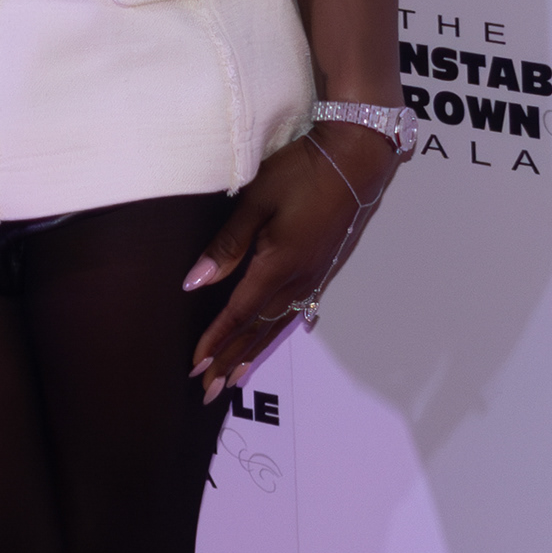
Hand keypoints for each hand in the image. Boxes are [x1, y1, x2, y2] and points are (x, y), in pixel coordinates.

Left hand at [182, 120, 395, 398]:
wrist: (356, 160)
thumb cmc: (302, 172)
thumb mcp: (256, 200)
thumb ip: (227, 244)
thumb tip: (195, 282)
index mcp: (277, 266)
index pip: (238, 315)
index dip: (215, 342)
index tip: (195, 368)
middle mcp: (298, 281)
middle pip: (258, 331)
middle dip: (230, 361)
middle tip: (208, 392)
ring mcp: (314, 277)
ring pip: (278, 326)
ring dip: (253, 354)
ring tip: (234, 378)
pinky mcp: (323, 269)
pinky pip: (295, 313)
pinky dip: (275, 334)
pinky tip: (273, 338)